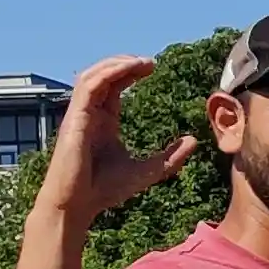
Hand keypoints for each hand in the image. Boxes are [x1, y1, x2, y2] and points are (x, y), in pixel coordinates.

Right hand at [37, 58, 194, 227]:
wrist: (77, 206)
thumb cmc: (103, 191)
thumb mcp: (148, 171)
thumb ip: (170, 156)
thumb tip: (194, 140)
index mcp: (103, 121)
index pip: (114, 86)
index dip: (131, 73)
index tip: (154, 68)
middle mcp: (90, 114)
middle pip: (103, 75)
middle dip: (125, 63)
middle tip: (151, 63)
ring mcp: (80, 115)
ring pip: (92, 75)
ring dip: (116, 64)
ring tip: (142, 62)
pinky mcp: (74, 118)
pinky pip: (88, 85)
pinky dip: (107, 73)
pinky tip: (127, 70)